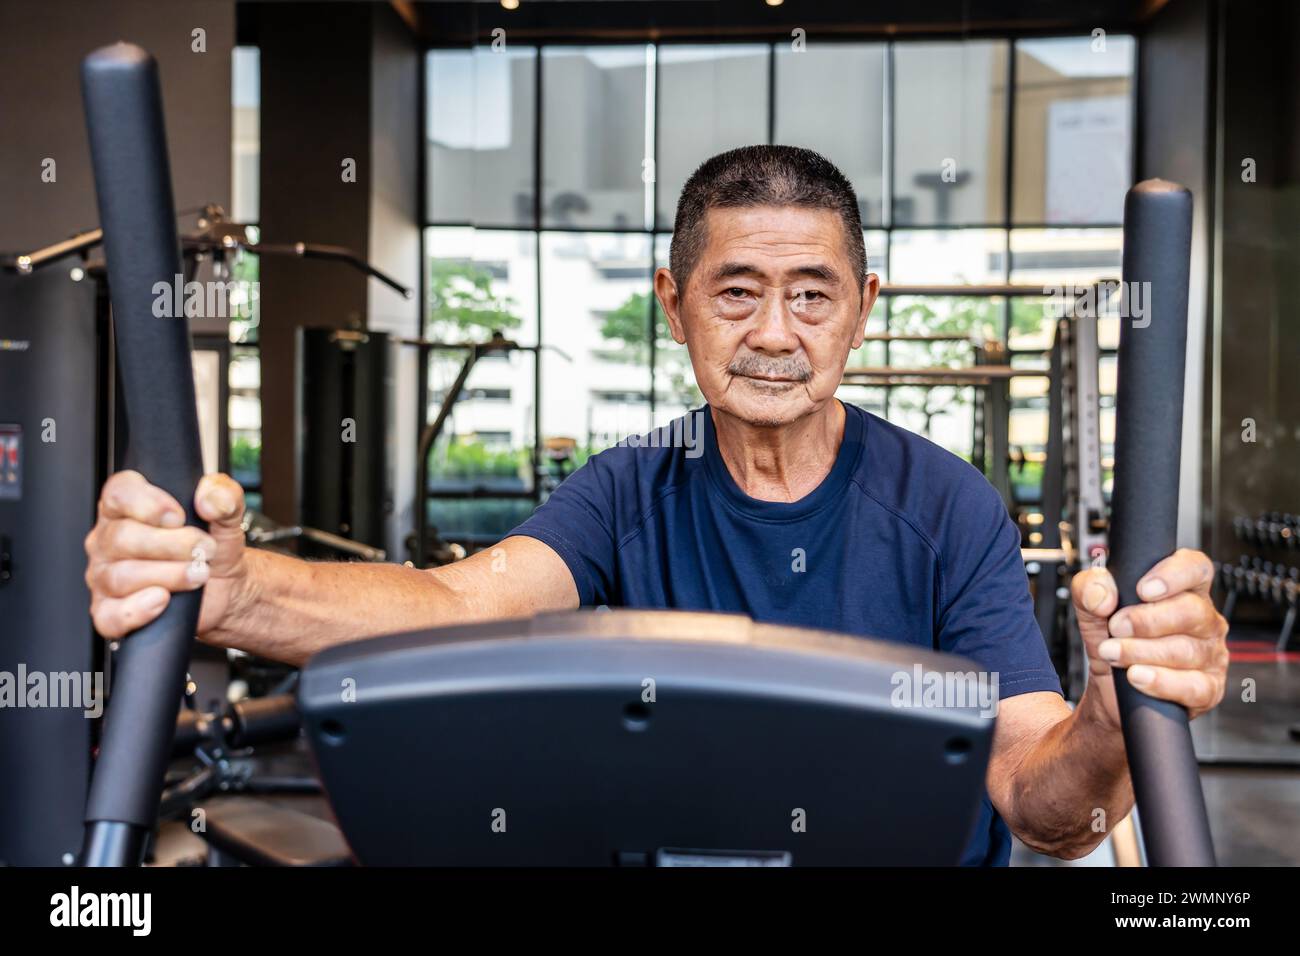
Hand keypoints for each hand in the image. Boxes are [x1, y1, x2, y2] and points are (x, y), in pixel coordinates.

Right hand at [84, 470, 248, 640]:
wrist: (224, 588)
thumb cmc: (211, 548)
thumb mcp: (227, 514)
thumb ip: (224, 495)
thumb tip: (209, 500)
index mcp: (127, 507)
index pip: (118, 493)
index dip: (148, 504)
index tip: (179, 517)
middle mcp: (109, 540)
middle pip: (122, 537)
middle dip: (172, 545)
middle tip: (203, 550)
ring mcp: (104, 577)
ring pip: (121, 576)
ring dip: (168, 576)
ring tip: (198, 574)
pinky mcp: (109, 612)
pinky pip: (110, 616)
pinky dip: (138, 610)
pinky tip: (164, 600)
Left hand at [1071, 548, 1228, 720]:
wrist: (1110, 688)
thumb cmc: (1113, 640)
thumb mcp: (1091, 609)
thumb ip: (1089, 589)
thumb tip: (1102, 595)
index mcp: (1183, 590)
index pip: (1195, 568)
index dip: (1174, 574)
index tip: (1143, 589)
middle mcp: (1203, 619)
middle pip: (1191, 610)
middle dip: (1146, 620)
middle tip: (1116, 628)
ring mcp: (1210, 654)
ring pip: (1186, 650)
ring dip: (1142, 652)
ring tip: (1112, 653)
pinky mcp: (1208, 688)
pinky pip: (1192, 686)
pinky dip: (1160, 682)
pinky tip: (1137, 677)